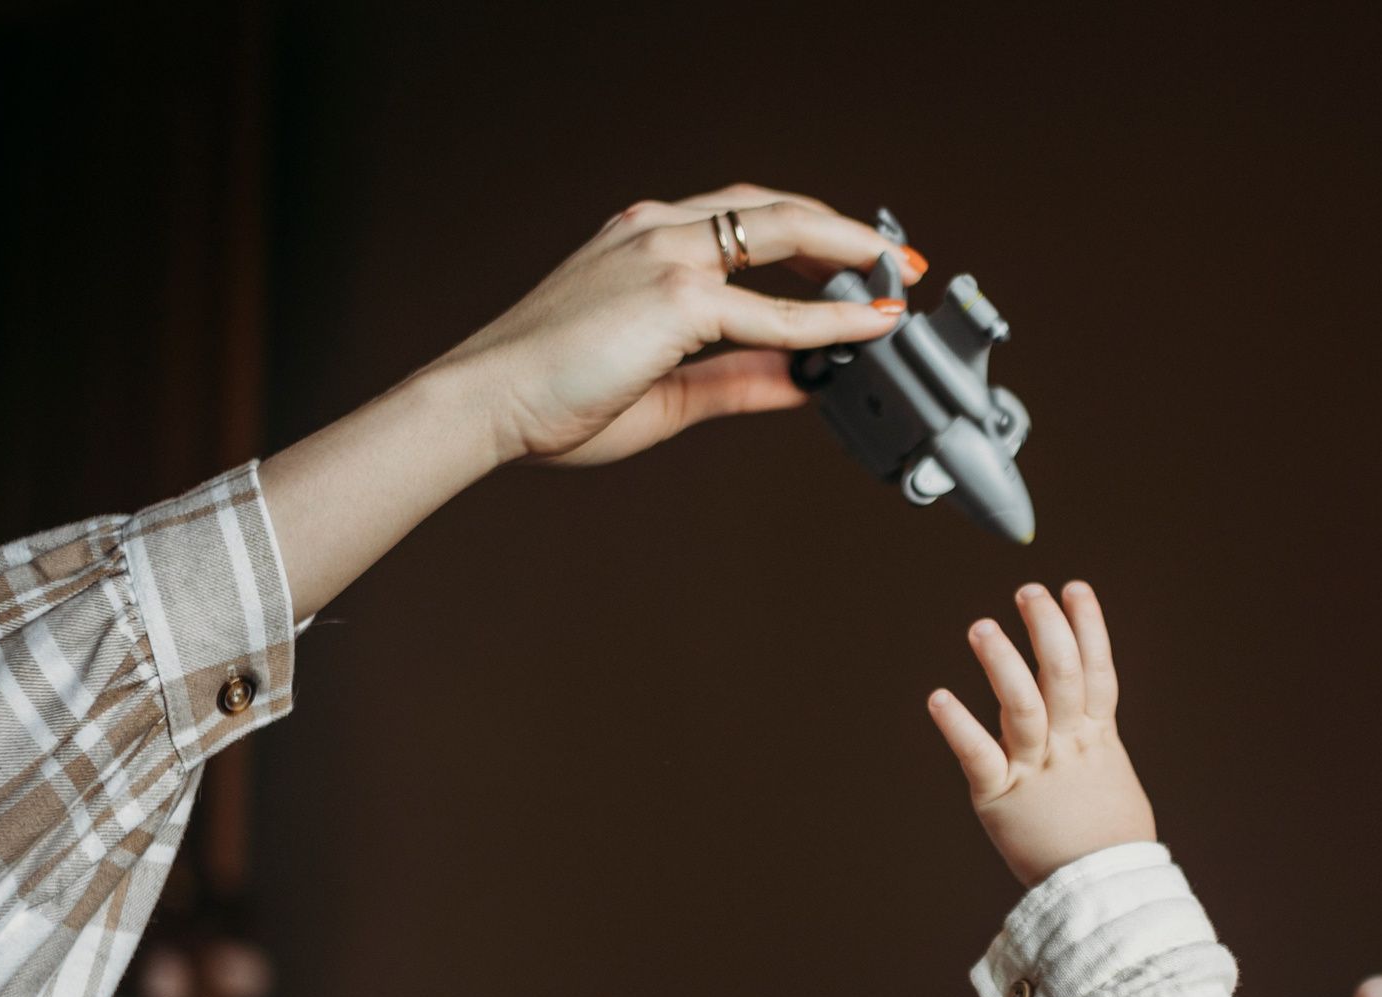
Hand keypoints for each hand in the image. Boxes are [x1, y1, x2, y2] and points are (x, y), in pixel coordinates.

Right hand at [261, 184, 912, 618]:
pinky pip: (774, 314)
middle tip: (897, 263)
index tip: (851, 261)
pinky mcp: (677, 297)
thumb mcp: (664, 390)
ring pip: (785, 236)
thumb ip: (737, 380)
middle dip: (847, 234)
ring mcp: (668, 254)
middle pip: (778, 210)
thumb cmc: (548, 396)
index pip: (744, 218)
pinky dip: (830, 322)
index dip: (808, 233)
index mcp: (643, 239)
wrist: (484, 400)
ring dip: (851, 257)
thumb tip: (802, 381)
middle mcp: (658, 230)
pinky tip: (867, 329)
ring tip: (897, 282)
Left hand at [928, 583, 1157, 887]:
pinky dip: (958, 726)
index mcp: (1098, 739)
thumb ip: (1095, 743)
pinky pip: (979, 756)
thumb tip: (1092, 722)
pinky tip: (938, 697)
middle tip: (1028, 592)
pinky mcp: (1001, 798)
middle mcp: (1070, 746)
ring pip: (1024, 707)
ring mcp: (1036, 770)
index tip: (1074, 587)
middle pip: (1063, 675)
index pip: (1098, 671)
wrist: (1103, 892)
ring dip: (1004, 664)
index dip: (1088, 626)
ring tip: (983, 627)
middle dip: (1047, 628)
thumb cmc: (1106, 840)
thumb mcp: (1112, 780)